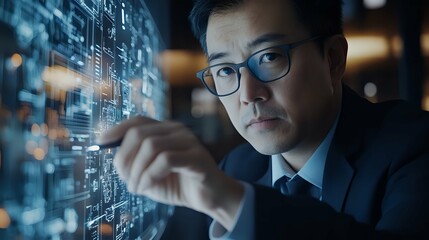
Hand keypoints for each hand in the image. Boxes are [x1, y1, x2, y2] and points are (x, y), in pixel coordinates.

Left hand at [97, 116, 243, 229]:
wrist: (210, 198)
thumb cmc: (179, 184)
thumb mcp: (149, 175)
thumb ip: (133, 164)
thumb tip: (115, 159)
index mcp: (166, 131)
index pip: (138, 121)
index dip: (117, 129)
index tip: (100, 143)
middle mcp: (177, 131)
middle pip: (139, 133)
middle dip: (125, 159)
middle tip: (126, 181)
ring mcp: (189, 142)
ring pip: (151, 146)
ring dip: (137, 171)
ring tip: (137, 188)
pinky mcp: (197, 157)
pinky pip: (166, 160)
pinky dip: (150, 176)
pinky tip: (148, 187)